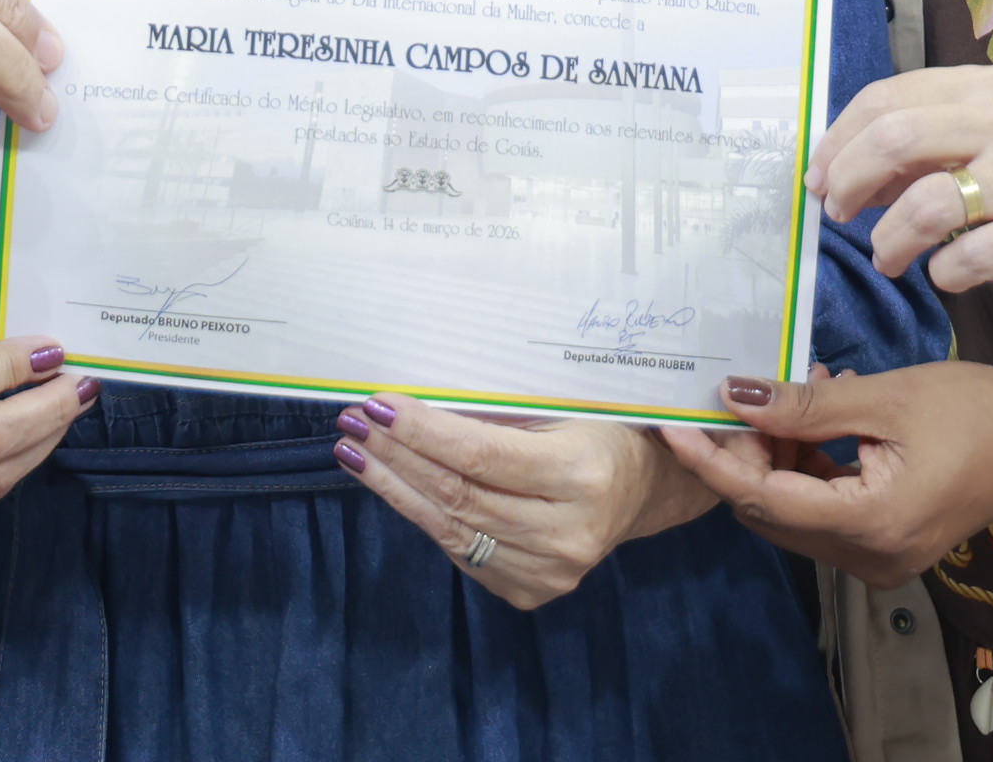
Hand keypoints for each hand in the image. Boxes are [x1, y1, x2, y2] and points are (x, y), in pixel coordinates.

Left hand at [333, 401, 716, 611]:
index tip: (378, 404)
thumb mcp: (560, 405)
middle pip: (459, 495)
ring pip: (452, 529)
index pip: (480, 455)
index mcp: (580, 476)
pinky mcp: (531, 591)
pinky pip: (462, 552)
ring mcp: (549, 572)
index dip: (422, 431)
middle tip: (352, 425)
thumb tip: (412, 401)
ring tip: (355, 453)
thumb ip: (495, 412)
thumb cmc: (597, 428)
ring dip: (395, 488)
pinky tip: (395, 486)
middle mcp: (566, 534)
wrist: (640, 489)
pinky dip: (425, 516)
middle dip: (396, 457)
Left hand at [659, 361, 992, 586]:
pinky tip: (821, 418)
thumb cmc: (978, 411)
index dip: (711, 460)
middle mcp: (870, 558)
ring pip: (794, 512)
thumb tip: (731, 397)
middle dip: (746, 454)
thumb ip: (804, 408)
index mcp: (870, 525)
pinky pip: (825, 512)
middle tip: (742, 391)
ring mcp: (880, 559)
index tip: (671, 423)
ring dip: (779, 458)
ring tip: (797, 394)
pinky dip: (810, 468)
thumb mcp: (885, 398)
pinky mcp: (888, 546)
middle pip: (773, 511)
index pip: (763, 498)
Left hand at [811, 66, 992, 303]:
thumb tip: (841, 172)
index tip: (818, 176)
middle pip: (897, 138)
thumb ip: (923, 145)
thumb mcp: (990, 136)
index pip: (888, 98)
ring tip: (888, 257)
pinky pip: (970, 257)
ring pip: (928, 204)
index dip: (838, 139)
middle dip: (848, 180)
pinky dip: (942, 273)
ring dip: (890, 239)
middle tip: (837, 213)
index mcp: (986, 89)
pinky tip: (944, 274)